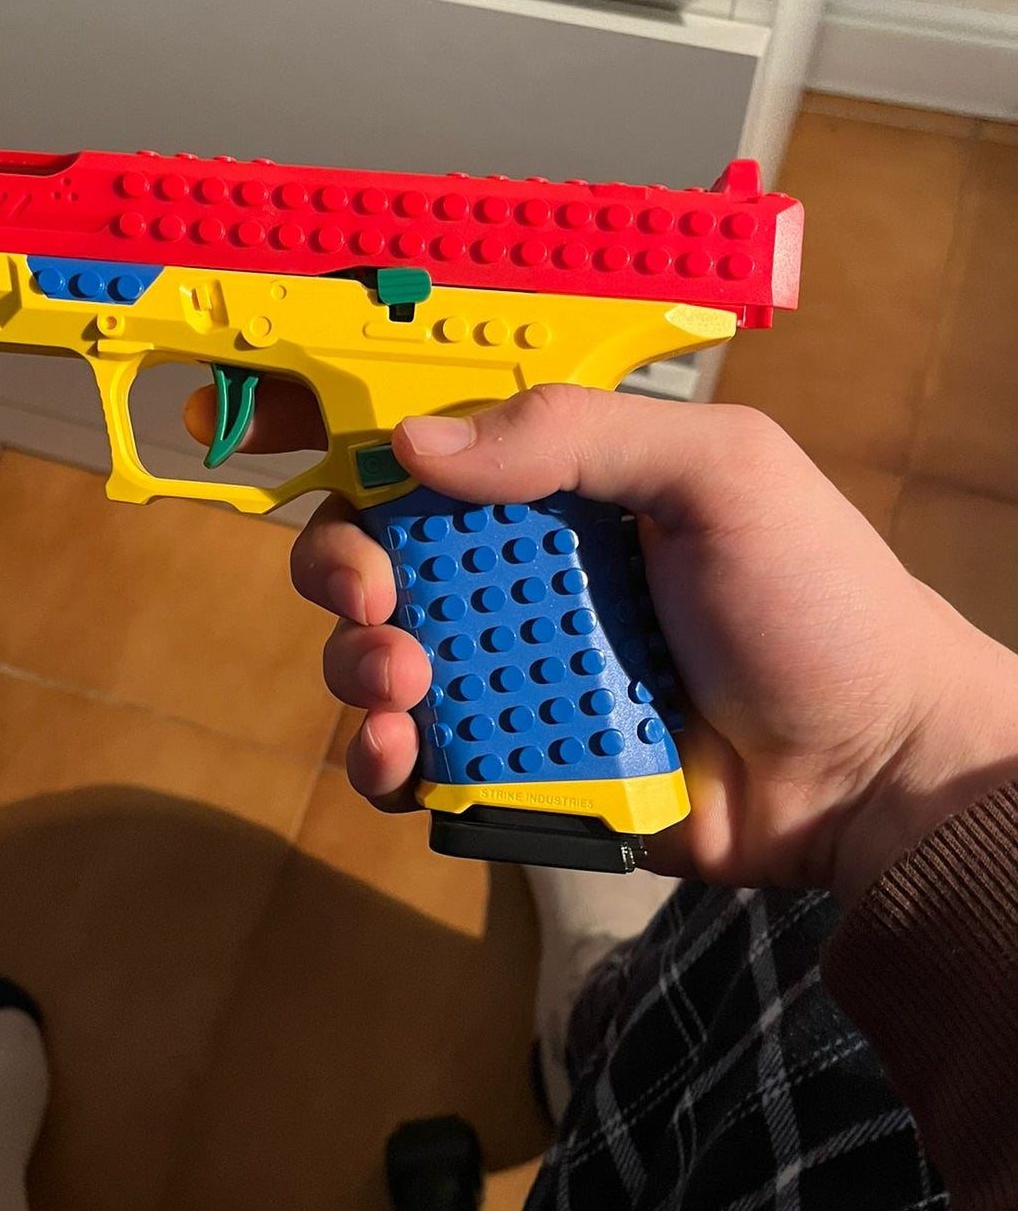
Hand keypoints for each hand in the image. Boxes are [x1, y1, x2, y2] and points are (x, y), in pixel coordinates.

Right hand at [189, 381, 1017, 902]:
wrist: (878, 771)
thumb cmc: (819, 603)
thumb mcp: (721, 474)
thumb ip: (579, 436)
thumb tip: (415, 441)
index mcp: (568, 494)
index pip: (436, 456)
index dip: (367, 460)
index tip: (332, 474)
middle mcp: (528, 580)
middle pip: (383, 561)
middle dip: (346, 574)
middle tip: (376, 602)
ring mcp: (521, 679)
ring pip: (381, 664)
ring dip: (358, 669)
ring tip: (403, 688)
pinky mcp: (521, 774)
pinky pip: (421, 767)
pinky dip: (387, 762)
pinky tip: (399, 757)